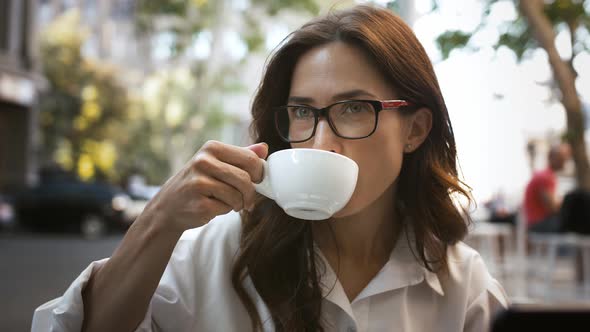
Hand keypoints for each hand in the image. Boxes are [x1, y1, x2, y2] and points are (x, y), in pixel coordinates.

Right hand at [138, 141, 268, 232]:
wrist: (168, 207)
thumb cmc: (198, 184)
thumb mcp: (217, 164)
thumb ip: (241, 156)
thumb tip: (264, 148)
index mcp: (211, 147)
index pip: (250, 158)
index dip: (259, 173)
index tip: (256, 181)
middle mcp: (203, 161)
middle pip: (246, 179)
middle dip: (249, 193)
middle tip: (245, 200)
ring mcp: (199, 182)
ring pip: (237, 195)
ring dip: (237, 204)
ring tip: (226, 202)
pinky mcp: (199, 203)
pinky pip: (226, 208)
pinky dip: (224, 211)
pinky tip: (212, 207)